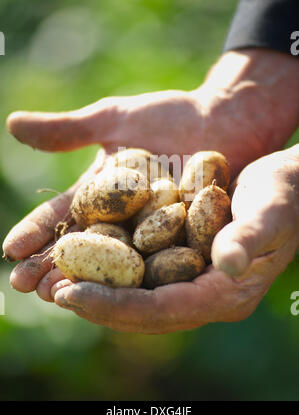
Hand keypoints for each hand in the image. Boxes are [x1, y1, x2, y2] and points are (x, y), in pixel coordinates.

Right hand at [3, 48, 298, 290]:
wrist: (225, 120)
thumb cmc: (172, 116)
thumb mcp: (116, 120)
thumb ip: (69, 130)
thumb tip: (12, 123)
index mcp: (100, 192)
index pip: (60, 217)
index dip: (35, 233)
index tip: (10, 250)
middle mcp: (120, 218)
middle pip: (81, 247)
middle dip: (52, 266)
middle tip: (27, 287)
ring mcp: (150, 233)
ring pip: (113, 263)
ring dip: (86, 281)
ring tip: (59, 297)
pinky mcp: (181, 243)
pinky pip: (157, 263)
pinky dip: (136, 280)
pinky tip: (117, 297)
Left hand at [35, 144, 298, 333]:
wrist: (287, 185)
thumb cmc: (282, 195)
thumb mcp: (270, 211)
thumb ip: (250, 237)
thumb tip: (228, 264)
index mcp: (226, 292)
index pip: (163, 310)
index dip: (116, 305)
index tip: (71, 295)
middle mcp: (205, 294)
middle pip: (143, 310)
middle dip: (96, 303)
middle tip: (51, 291)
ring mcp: (193, 279)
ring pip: (137, 295)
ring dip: (96, 288)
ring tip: (54, 280)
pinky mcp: (184, 260)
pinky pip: (141, 272)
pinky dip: (110, 266)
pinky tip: (82, 254)